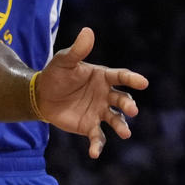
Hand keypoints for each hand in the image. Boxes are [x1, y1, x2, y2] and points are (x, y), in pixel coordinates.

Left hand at [35, 27, 148, 158]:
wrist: (41, 95)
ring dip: (122, 126)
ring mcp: (99, 111)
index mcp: (103, 76)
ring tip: (126, 133)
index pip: (121, 77)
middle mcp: (105, 95)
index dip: (132, 79)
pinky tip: (94, 153)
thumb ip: (78, 50)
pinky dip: (97, 146)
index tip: (143, 82)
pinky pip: (97, 137)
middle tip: (132, 110)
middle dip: (128, 105)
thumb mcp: (64, 60)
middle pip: (122, 100)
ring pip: (115, 120)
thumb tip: (88, 31)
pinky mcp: (89, 126)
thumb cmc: (56, 74)